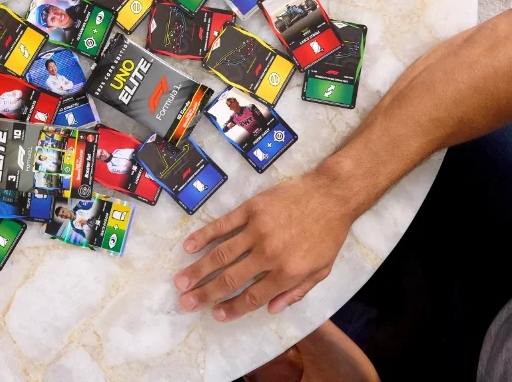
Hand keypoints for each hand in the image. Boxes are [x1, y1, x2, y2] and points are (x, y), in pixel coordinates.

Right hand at [174, 172, 352, 320]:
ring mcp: (257, 230)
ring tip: (180, 282)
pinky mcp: (251, 209)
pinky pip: (223, 224)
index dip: (232, 308)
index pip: (253, 297)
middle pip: (230, 278)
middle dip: (205, 293)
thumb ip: (296, 292)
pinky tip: (188, 246)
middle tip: (186, 303)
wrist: (331, 195)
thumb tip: (271, 310)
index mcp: (287, 272)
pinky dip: (204, 236)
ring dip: (198, 269)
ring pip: (221, 254)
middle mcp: (269, 254)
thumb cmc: (328, 235)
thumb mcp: (321, 270)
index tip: (215, 315)